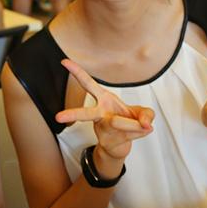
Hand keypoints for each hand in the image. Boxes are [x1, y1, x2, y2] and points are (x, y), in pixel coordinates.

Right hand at [56, 59, 153, 176]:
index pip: (88, 83)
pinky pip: (130, 134)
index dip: (77, 72)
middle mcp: (100, 113)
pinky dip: (140, 132)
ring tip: (146, 126)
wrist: (120, 146)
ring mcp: (102, 129)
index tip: (64, 61)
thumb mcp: (142, 113)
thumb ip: (148, 114)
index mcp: (103, 99)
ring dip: (134, 125)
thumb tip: (147, 125)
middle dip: (73, 114)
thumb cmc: (128, 122)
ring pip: (118, 123)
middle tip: (59, 118)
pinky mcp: (107, 142)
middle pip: (85, 113)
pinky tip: (140, 131)